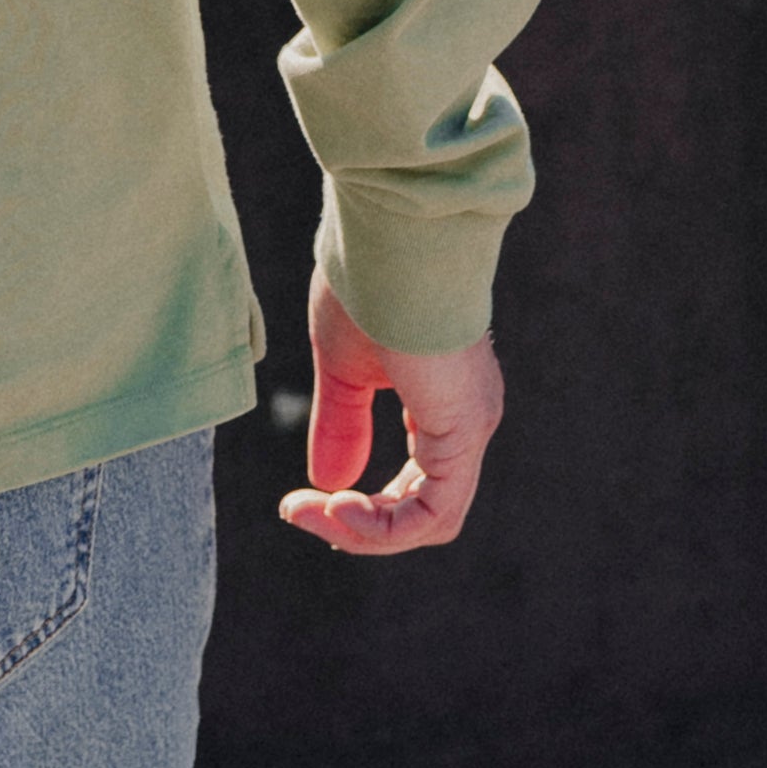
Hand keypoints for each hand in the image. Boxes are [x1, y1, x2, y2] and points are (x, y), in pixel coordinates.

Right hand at [276, 270, 501, 556]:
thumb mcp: (341, 365)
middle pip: (423, 508)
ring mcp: (469, 425)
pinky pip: (434, 512)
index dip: (361, 504)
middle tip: (297, 511)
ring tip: (310, 513)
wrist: (390, 237)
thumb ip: (341, 424)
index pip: (415, 482)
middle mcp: (466, 417)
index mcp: (443, 398)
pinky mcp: (462, 430)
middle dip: (357, 523)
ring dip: (365, 531)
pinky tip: (338, 508)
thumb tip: (328, 484)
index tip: (300, 499)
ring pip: (431, 519)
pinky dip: (384, 526)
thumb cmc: (366, 281)